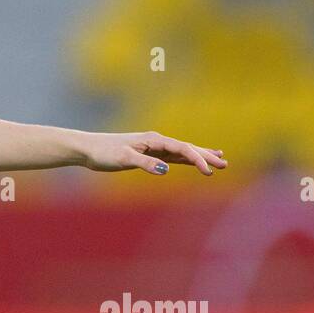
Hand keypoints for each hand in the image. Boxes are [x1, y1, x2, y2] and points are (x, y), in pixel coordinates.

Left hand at [78, 130, 227, 175]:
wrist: (88, 148)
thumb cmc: (104, 152)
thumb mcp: (124, 159)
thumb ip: (145, 163)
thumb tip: (165, 169)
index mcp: (154, 140)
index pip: (182, 149)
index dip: (197, 159)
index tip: (208, 172)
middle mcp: (156, 141)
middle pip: (187, 148)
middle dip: (205, 156)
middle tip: (225, 164)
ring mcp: (153, 147)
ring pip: (182, 152)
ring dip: (200, 156)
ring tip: (219, 159)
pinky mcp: (148, 154)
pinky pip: (172, 156)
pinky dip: (185, 159)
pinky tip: (191, 161)